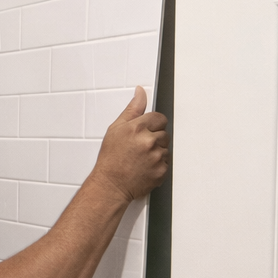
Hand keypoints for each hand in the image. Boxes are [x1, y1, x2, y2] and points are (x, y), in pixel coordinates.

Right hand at [91, 87, 168, 203]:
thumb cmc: (111, 159)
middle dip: (154, 139)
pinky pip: (166, 163)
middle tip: (139, 148)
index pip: (159, 118)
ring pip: (166, 148)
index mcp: (138, 128)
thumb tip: (140, 93)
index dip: (152, 125)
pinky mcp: (161, 171)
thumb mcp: (116, 129)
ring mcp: (156, 157)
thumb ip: (132, 109)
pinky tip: (145, 167)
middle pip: (164, 133)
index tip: (145, 132)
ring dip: (157, 152)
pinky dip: (158, 166)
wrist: (110, 185)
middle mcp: (149, 141)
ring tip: (141, 159)